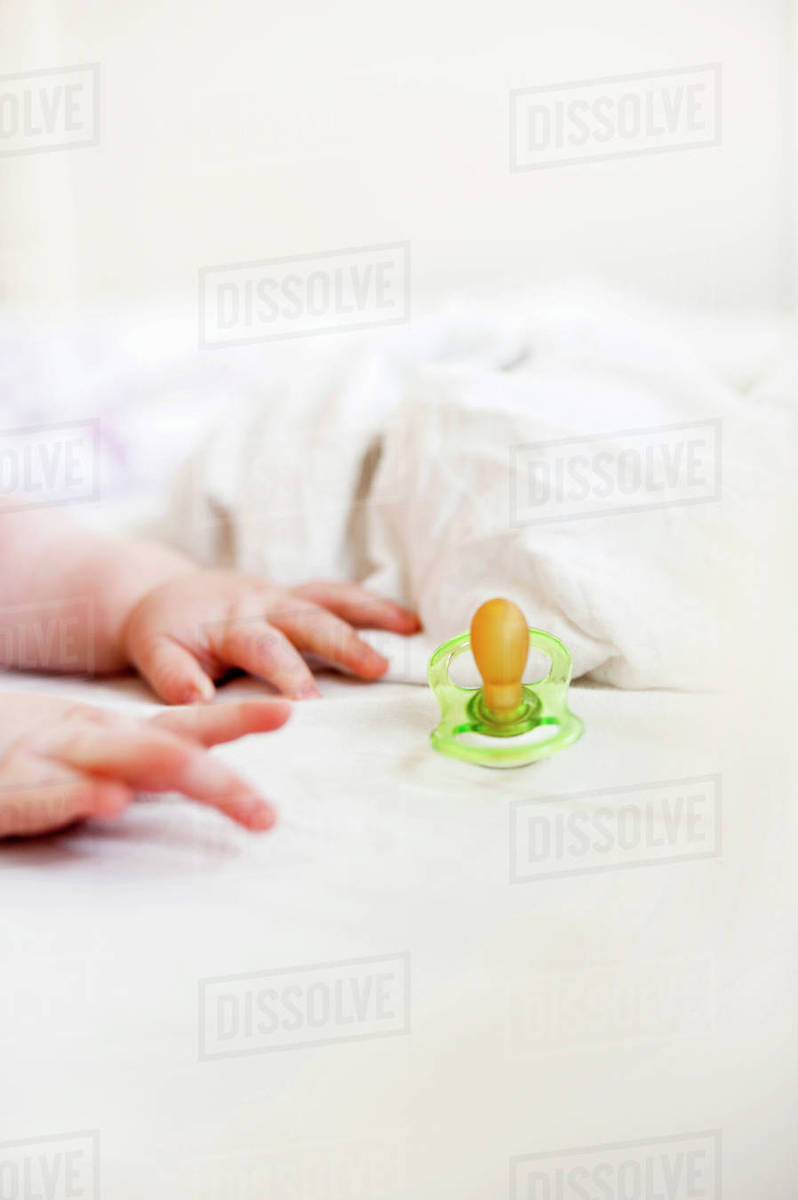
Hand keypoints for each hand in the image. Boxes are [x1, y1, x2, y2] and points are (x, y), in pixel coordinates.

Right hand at [0, 694, 290, 838]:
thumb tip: (205, 775)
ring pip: (120, 761)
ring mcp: (46, 759)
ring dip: (176, 774)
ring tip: (224, 791)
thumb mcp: (86, 749)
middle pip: (167, 751)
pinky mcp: (6, 789)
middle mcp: (87, 740)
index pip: (185, 725)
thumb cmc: (21, 749)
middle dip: (221, 780)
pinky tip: (110, 799)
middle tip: (267, 814)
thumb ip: (142, 764)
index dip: (235, 719)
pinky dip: (79, 795)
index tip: (286, 712)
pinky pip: (45, 794)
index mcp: (112, 734)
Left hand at [121, 572, 419, 703]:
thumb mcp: (152, 653)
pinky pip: (337, 596)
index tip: (311, 703)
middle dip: (343, 643)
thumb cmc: (162, 632)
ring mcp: (282, 595)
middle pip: (308, 618)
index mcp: (227, 619)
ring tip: (409, 630)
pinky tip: (407, 622)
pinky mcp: (295, 596)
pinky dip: (371, 606)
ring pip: (330, 599)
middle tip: (376, 669)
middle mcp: (261, 601)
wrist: (162, 595)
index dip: (288, 674)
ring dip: (371, 613)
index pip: (263, 646)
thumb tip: (199, 701)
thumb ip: (173, 676)